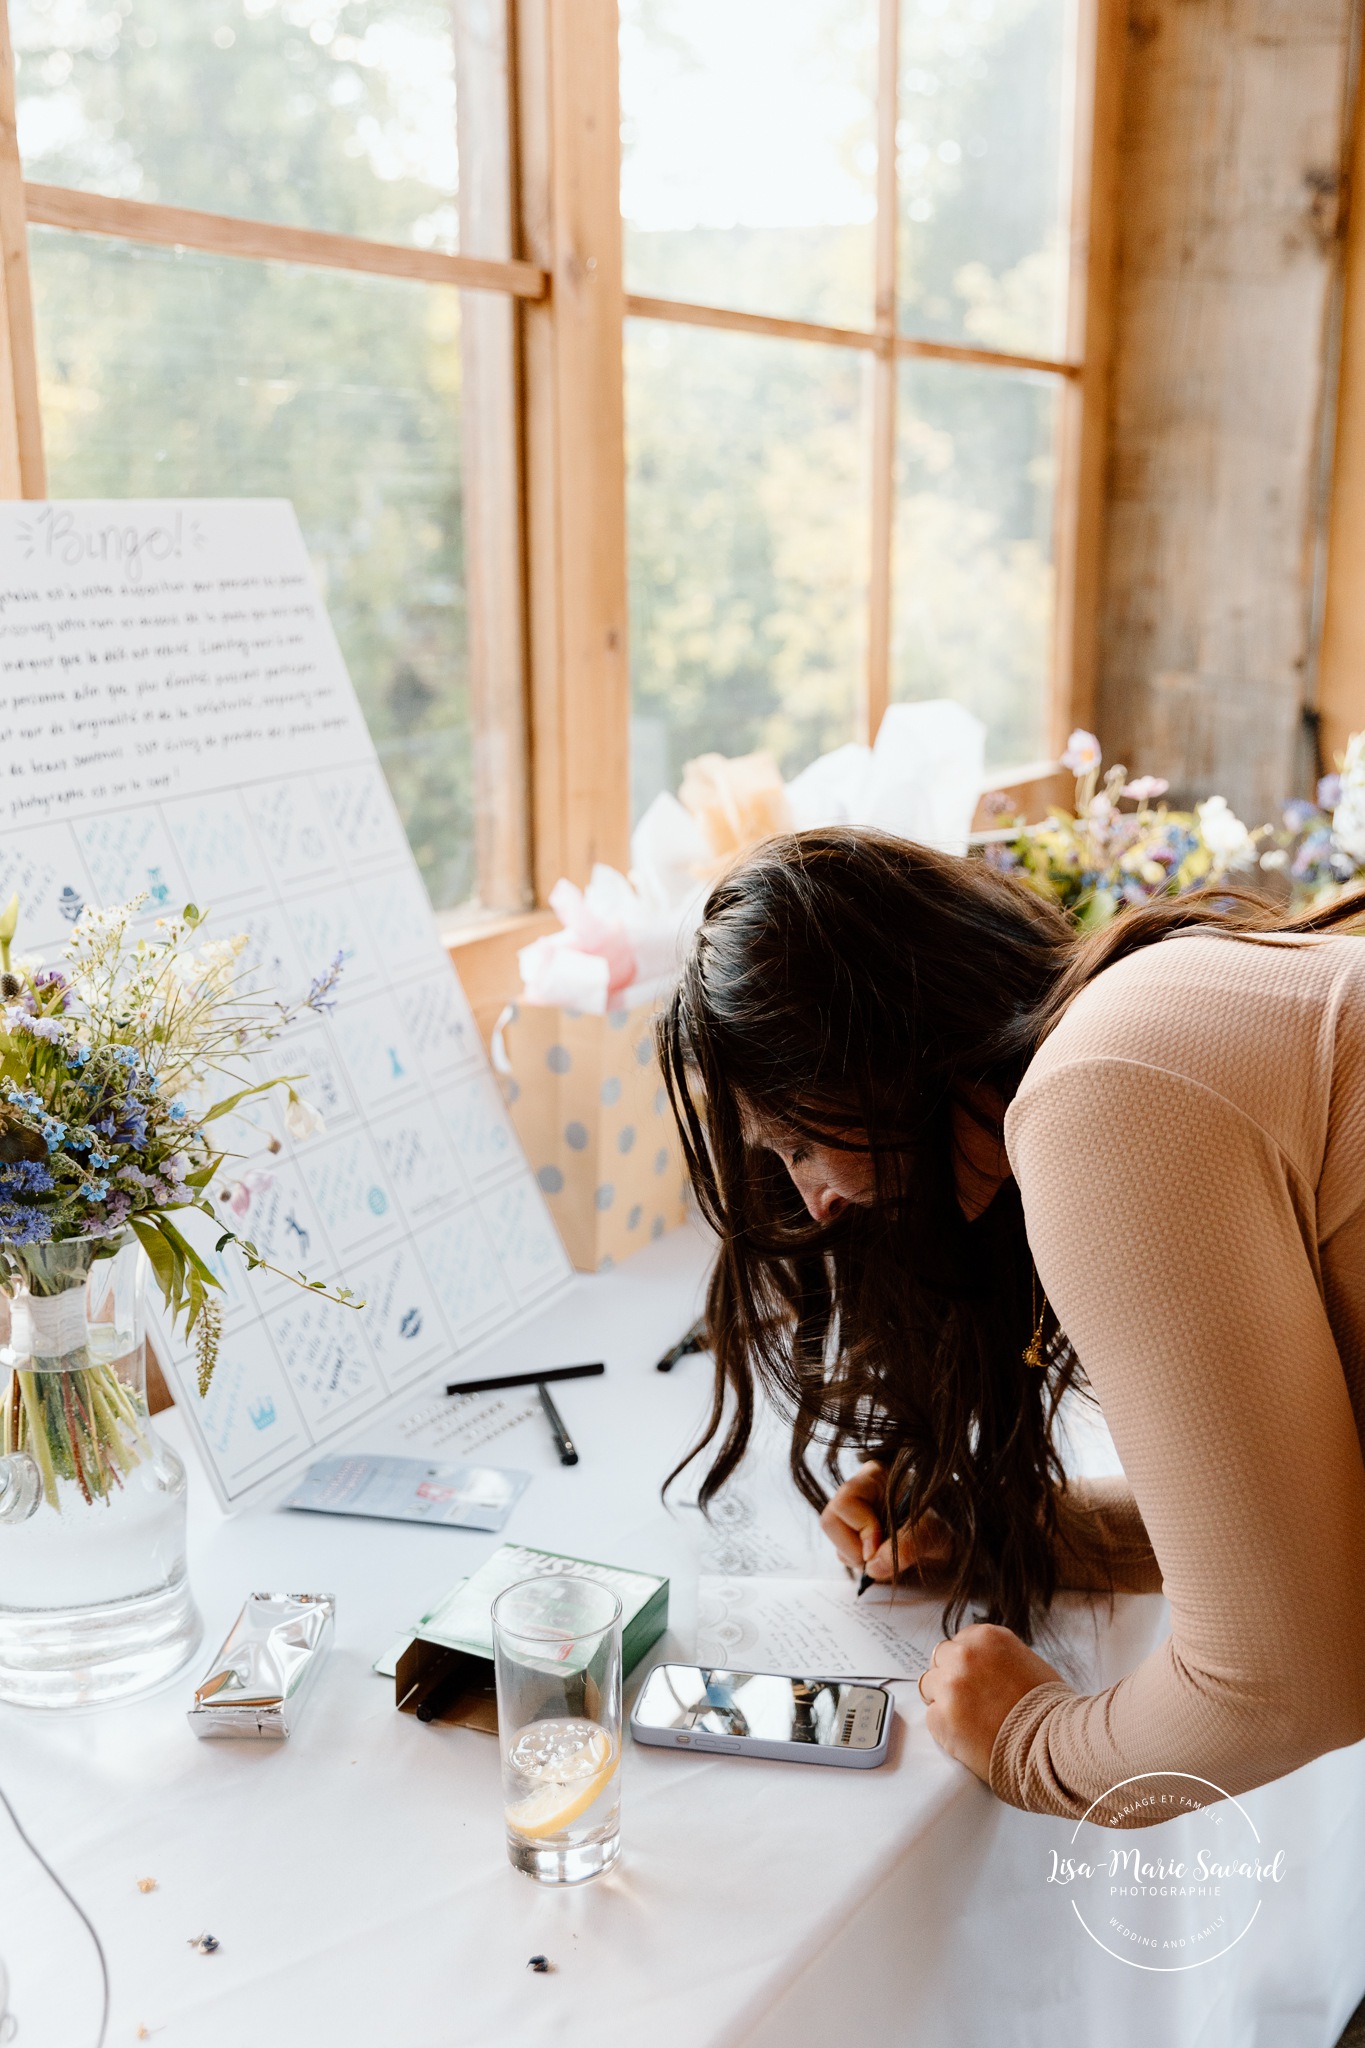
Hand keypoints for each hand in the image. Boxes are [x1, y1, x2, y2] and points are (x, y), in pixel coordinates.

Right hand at [820, 1461, 953, 1582]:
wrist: (947, 1545)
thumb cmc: (943, 1529)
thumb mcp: (934, 1534)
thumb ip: (908, 1546)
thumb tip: (873, 1567)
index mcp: (875, 1477)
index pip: (846, 1501)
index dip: (861, 1529)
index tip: (880, 1549)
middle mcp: (859, 1493)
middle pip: (830, 1520)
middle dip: (853, 1548)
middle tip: (879, 1560)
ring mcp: (853, 1516)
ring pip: (836, 1541)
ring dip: (859, 1559)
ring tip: (889, 1558)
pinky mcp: (853, 1537)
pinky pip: (843, 1555)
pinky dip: (862, 1564)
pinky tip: (884, 1559)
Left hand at [917, 1623, 1064, 1780]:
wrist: (1052, 1746)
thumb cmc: (1050, 1709)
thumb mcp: (1026, 1663)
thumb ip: (997, 1658)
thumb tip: (984, 1666)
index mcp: (987, 1638)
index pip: (960, 1641)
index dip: (967, 1662)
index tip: (975, 1678)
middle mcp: (964, 1655)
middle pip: (940, 1659)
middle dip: (951, 1676)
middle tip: (969, 1700)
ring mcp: (950, 1686)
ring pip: (929, 1685)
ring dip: (943, 1699)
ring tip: (969, 1719)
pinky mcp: (940, 1718)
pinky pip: (932, 1717)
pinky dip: (945, 1727)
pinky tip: (969, 1736)